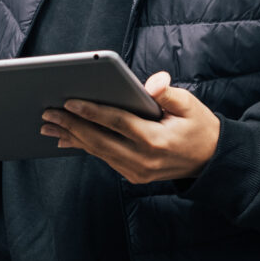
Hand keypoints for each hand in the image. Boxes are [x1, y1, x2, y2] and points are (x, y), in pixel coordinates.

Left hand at [40, 71, 220, 183]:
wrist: (211, 161)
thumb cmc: (199, 127)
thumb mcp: (190, 105)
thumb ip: (168, 93)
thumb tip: (151, 84)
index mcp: (156, 140)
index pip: (117, 123)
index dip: (91, 111)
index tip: (69, 101)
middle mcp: (144, 160)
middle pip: (99, 140)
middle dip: (71, 125)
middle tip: (48, 112)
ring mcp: (137, 172)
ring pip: (98, 151)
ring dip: (72, 137)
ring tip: (49, 125)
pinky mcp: (134, 176)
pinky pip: (104, 158)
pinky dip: (84, 147)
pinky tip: (66, 138)